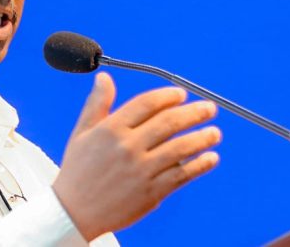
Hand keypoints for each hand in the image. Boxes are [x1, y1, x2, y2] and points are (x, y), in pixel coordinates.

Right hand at [52, 72, 220, 240]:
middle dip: (194, 113)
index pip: (147, 103)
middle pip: (169, 123)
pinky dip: (199, 165)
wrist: (74, 212)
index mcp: (110, 129)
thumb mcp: (82, 132)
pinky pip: (181, 175)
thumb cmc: (78, 171)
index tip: (181, 94)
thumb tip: (105, 77)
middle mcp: (128, 147)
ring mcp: (141, 171)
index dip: (168, 96)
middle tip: (209, 108)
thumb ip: (97, 103)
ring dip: (202, 138)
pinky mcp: (151, 192)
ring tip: (215, 132)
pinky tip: (210, 158)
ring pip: (180, 148)